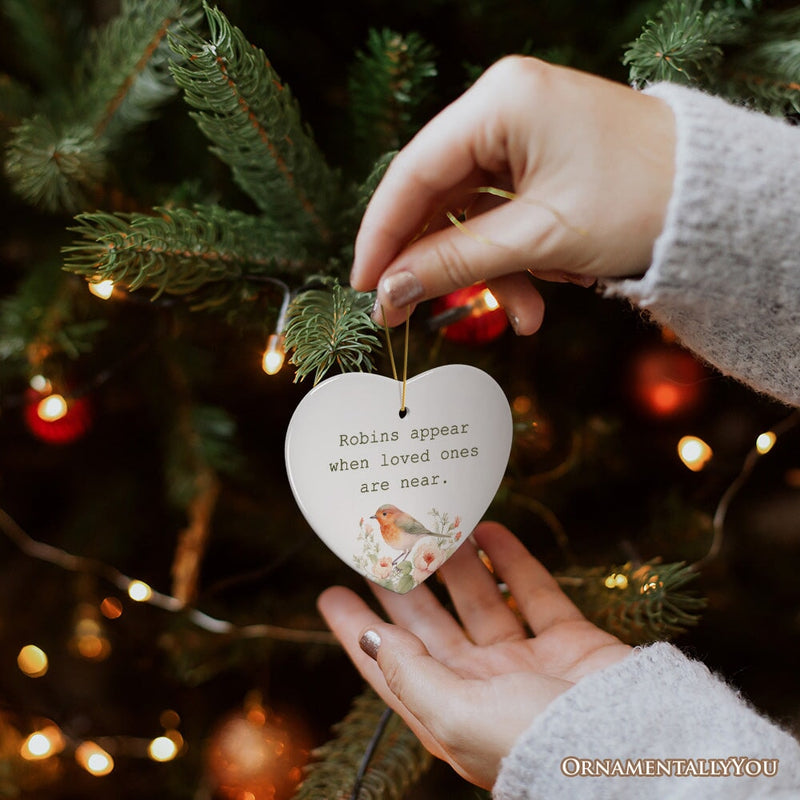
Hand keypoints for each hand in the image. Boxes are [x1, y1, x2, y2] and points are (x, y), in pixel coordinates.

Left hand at [318, 522, 631, 788]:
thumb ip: (413, 676)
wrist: (634, 748)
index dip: (358, 631)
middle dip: (405, 587)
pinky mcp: (566, 643)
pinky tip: (490, 532)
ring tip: (436, 527)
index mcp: (447, 712)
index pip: (388, 666)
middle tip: (381, 546)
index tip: (331, 594)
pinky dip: (511, 562)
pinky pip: (532, 593)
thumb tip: (372, 640)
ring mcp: (525, 664)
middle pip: (430, 627)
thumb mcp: (457, 717)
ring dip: (458, 565)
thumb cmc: (537, 746)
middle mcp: (481, 688)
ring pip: (480, 603)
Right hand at [350, 56, 675, 332]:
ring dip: (490, 272)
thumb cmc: (640, 202)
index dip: (382, 234)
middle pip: (438, 196)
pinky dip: (514, 260)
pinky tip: (541, 291)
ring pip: (471, 215)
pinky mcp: (540, 161)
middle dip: (439, 263)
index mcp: (501, 102)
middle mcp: (505, 107)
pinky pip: (502, 216)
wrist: (716, 203)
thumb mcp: (538, 240)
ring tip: (526, 316)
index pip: (414, 172)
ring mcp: (523, 134)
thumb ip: (454, 264)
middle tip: (412, 315)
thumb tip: (390, 293)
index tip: (365, 285)